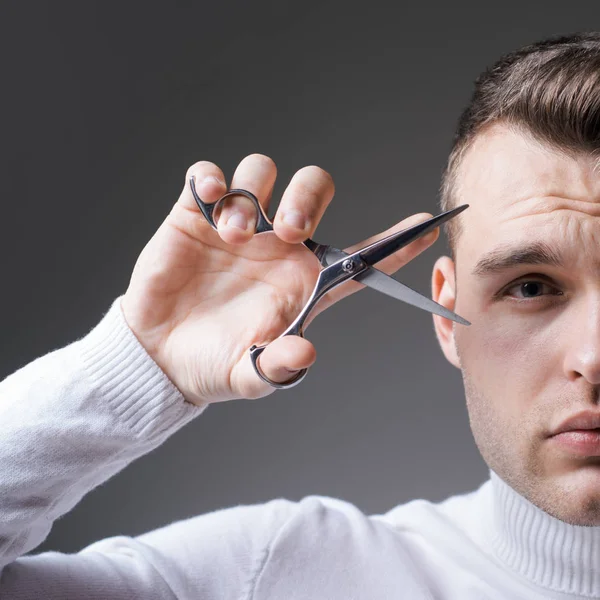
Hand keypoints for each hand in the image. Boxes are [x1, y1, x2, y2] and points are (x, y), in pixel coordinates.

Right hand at [120, 154, 438, 405]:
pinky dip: (212, 179)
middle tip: (287, 232)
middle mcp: (276, 244)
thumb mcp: (248, 375)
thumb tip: (307, 354)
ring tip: (234, 234)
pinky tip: (210, 201)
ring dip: (252, 195)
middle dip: (306, 199)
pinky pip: (208, 176)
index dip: (396, 242)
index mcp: (303, 280)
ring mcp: (238, 224)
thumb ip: (278, 368)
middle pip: (313, 188)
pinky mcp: (195, 215)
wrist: (159, 356)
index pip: (360, 257)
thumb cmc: (212, 363)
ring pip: (262, 171)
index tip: (428, 226)